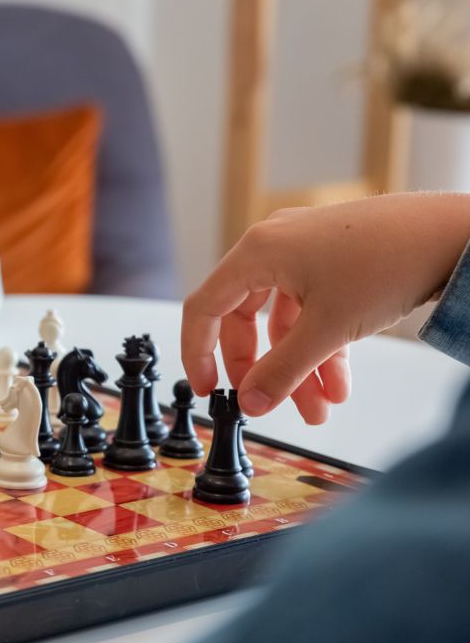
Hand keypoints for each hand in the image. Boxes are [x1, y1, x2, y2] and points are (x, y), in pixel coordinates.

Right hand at [181, 193, 469, 422]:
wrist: (456, 233)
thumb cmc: (390, 262)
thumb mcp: (327, 330)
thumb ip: (281, 371)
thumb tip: (250, 404)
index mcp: (258, 251)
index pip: (205, 308)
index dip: (198, 353)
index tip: (208, 390)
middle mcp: (275, 246)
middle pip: (245, 319)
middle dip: (263, 369)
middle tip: (270, 403)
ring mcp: (306, 252)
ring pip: (285, 322)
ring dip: (299, 367)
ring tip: (320, 409)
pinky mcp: (334, 260)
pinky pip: (312, 311)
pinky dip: (321, 348)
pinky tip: (338, 384)